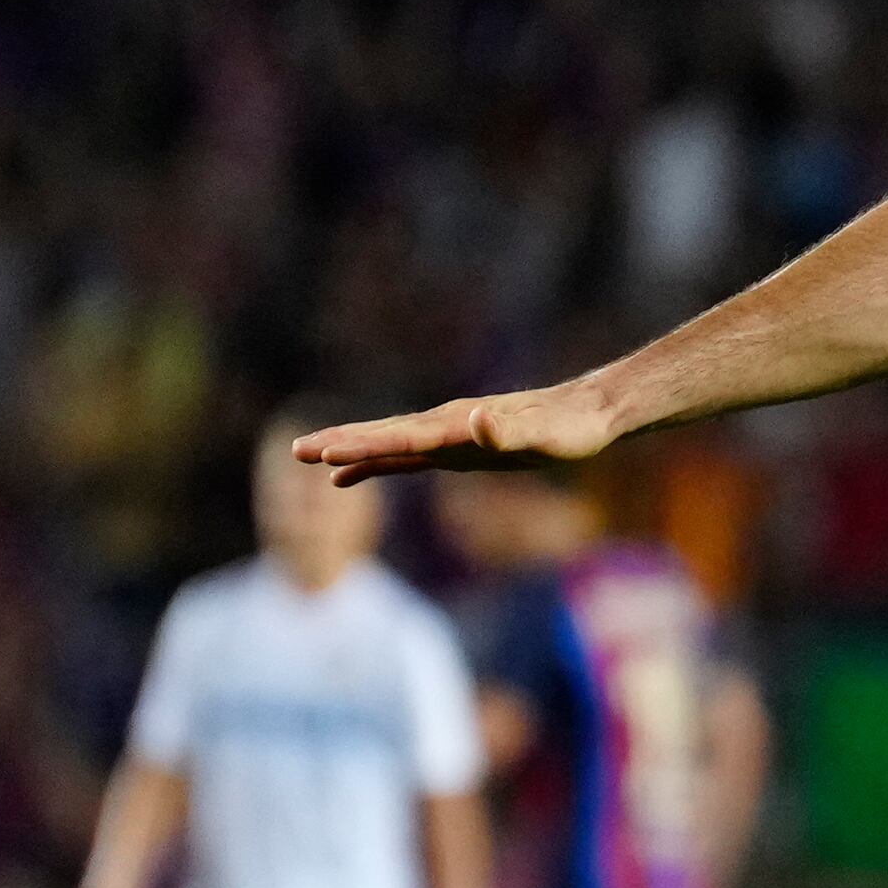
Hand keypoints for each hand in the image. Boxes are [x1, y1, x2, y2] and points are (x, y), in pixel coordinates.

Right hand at [298, 380, 619, 484]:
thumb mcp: (547, 437)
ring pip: (389, 442)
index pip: (400, 438)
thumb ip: (511, 430)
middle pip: (383, 434)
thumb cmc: (572, 430)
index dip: (362, 446)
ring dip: (351, 450)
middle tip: (297, 450)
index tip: (322, 453)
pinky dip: (378, 462)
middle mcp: (447, 425)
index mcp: (457, 426)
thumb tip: (477, 421)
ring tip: (310, 458)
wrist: (591, 413)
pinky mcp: (459, 448)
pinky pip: (408, 455)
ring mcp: (450, 435)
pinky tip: (356, 474)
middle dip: (341, 443)